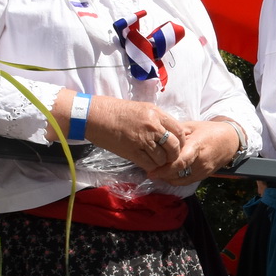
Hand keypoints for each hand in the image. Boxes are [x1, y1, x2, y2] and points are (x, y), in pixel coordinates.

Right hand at [58, 90, 182, 171]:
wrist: (94, 116)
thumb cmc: (115, 110)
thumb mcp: (141, 109)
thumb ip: (157, 120)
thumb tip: (170, 133)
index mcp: (156, 113)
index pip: (180, 131)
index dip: (181, 141)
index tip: (177, 146)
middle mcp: (152, 126)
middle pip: (174, 146)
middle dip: (174, 155)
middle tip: (169, 157)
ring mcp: (142, 139)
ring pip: (162, 158)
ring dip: (161, 162)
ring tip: (155, 160)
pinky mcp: (132, 151)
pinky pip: (149, 164)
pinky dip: (151, 167)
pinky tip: (147, 164)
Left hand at [145, 119, 238, 185]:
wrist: (229, 141)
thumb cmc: (209, 130)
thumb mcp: (192, 126)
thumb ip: (175, 133)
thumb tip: (159, 138)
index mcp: (197, 146)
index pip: (180, 162)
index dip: (164, 169)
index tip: (151, 172)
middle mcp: (200, 161)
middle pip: (178, 174)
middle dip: (162, 174)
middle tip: (151, 170)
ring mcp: (203, 171)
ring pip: (180, 180)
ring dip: (168, 178)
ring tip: (158, 172)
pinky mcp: (203, 176)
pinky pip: (186, 181)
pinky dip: (175, 179)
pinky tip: (169, 173)